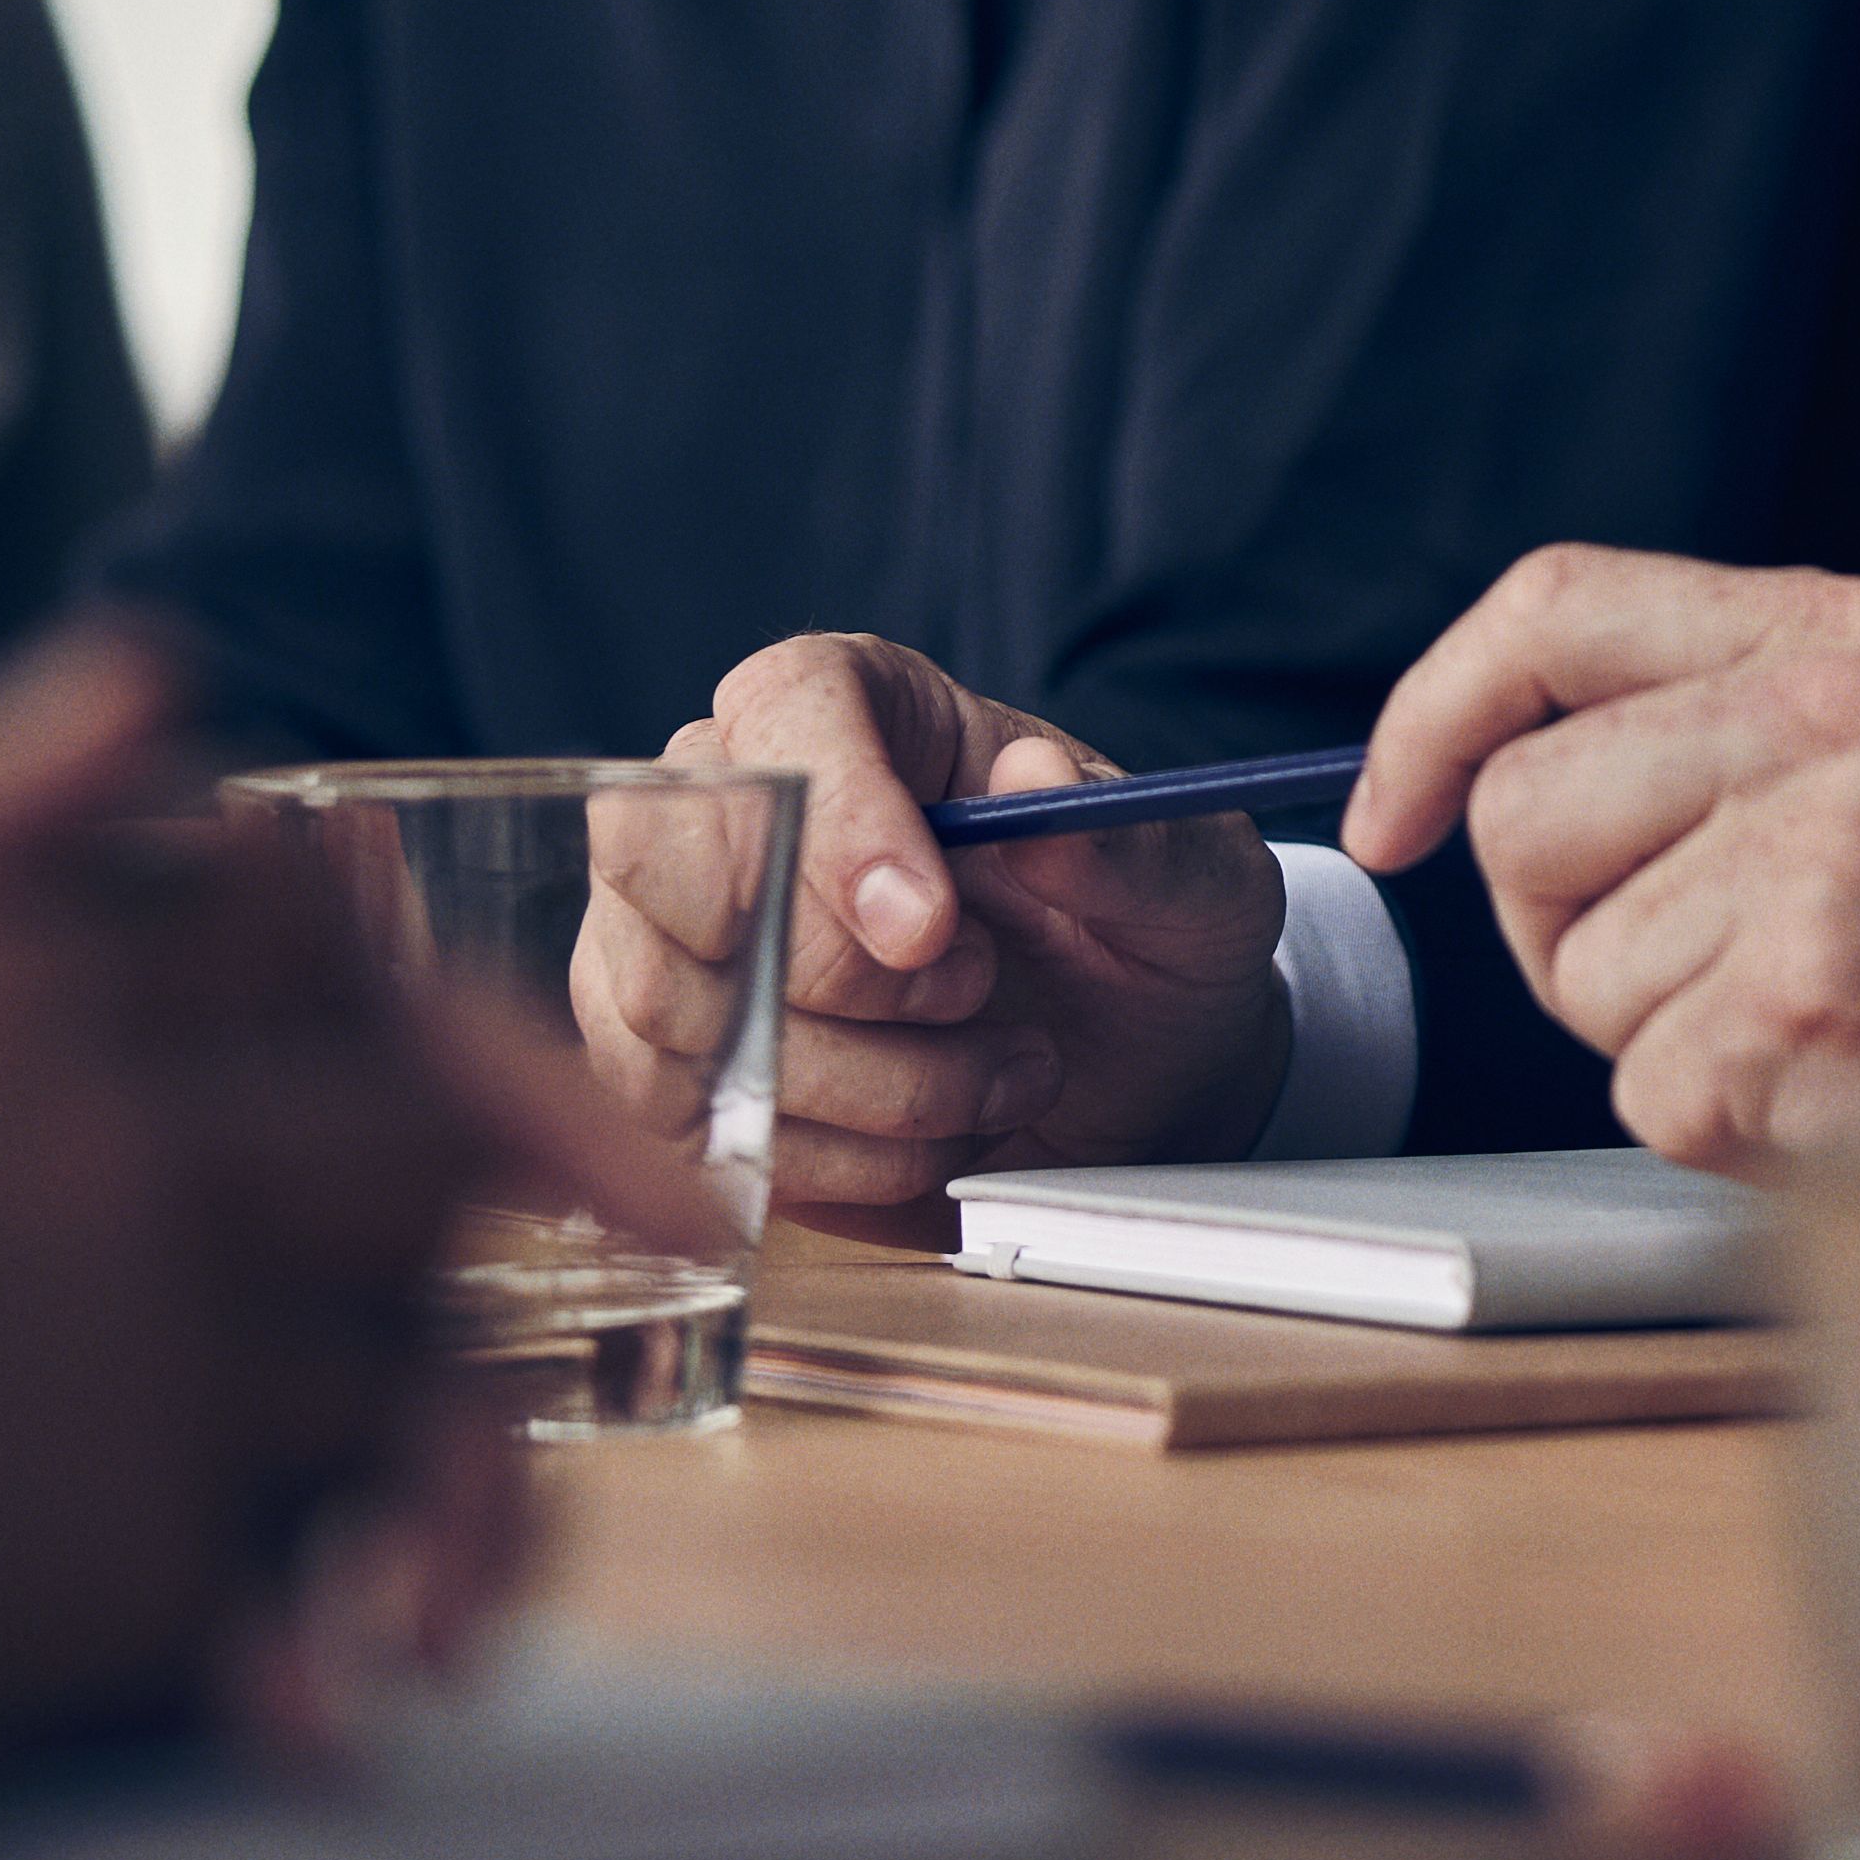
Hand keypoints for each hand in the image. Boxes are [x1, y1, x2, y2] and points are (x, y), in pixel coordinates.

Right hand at [589, 634, 1288, 1205]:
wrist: (1126, 1068)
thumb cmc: (1143, 937)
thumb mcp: (1193, 882)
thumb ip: (1124, 840)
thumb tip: (1038, 787)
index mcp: (868, 705)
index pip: (789, 706)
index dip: (841, 819)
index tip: (930, 929)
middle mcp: (743, 797)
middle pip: (679, 855)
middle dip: (836, 970)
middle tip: (974, 995)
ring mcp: (677, 928)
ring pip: (679, 1004)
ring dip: (858, 1079)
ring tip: (994, 1074)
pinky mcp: (666, 1056)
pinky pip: (683, 1117)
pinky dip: (825, 1154)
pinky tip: (929, 1138)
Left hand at [1345, 550, 1859, 1172]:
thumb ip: (1746, 701)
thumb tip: (1502, 755)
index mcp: (1848, 634)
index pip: (1553, 605)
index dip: (1431, 710)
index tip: (1391, 812)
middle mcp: (1826, 725)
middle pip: (1524, 817)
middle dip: (1564, 922)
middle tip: (1700, 965)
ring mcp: (1812, 869)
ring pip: (1577, 973)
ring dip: (1662, 1033)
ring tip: (1819, 1020)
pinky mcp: (1797, 1017)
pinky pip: (1640, 1087)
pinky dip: (1718, 1122)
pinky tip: (1841, 1093)